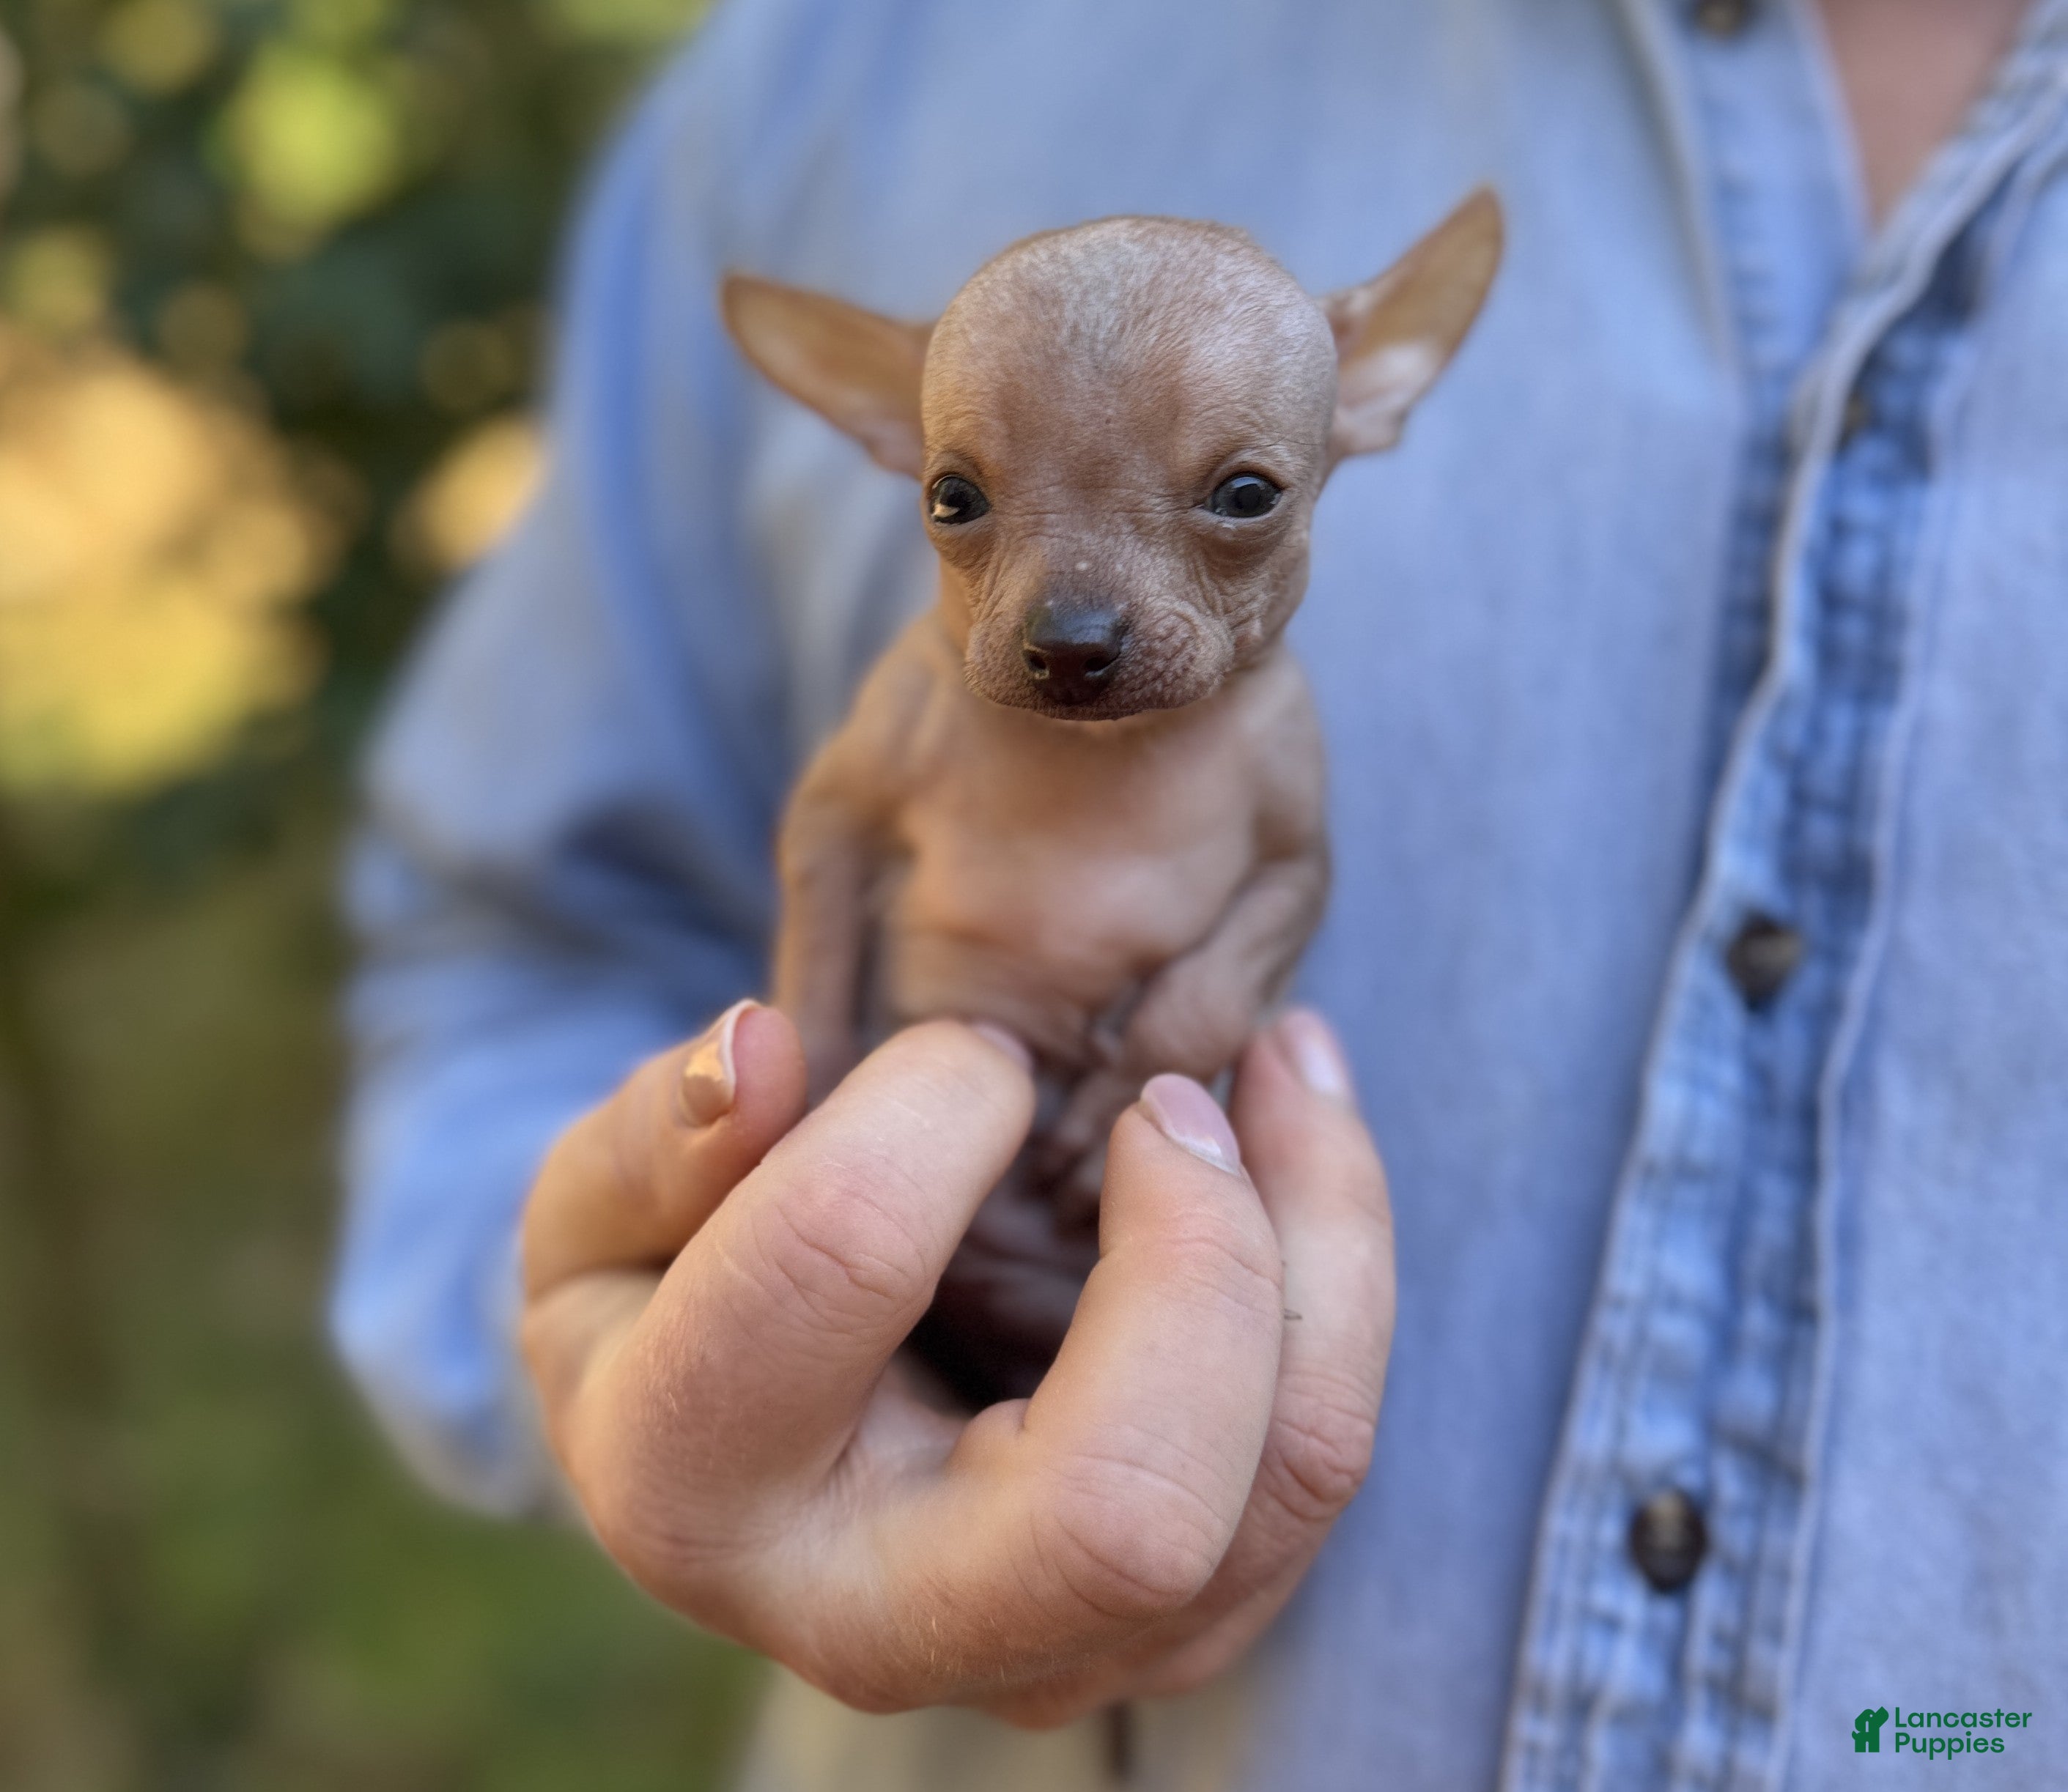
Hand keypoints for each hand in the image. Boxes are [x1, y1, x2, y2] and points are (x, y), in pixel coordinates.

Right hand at [519, 1001, 1391, 1722]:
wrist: (754, 1455)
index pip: (842, 1272)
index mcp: (698, 1499)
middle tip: (1176, 1092)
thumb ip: (661, 1138)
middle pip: (1129, 1512)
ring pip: (1286, 1481)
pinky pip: (1321, 1451)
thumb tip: (761, 1048)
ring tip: (1289, 1060)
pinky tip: (1295, 1130)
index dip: (925, 1107)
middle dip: (1198, 1255)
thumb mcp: (600, 1214)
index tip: (969, 1048)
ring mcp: (1066, 1648)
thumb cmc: (666, 1306)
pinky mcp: (1190, 1610)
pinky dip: (1343, 1273)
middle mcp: (891, 1628)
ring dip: (1322, 1238)